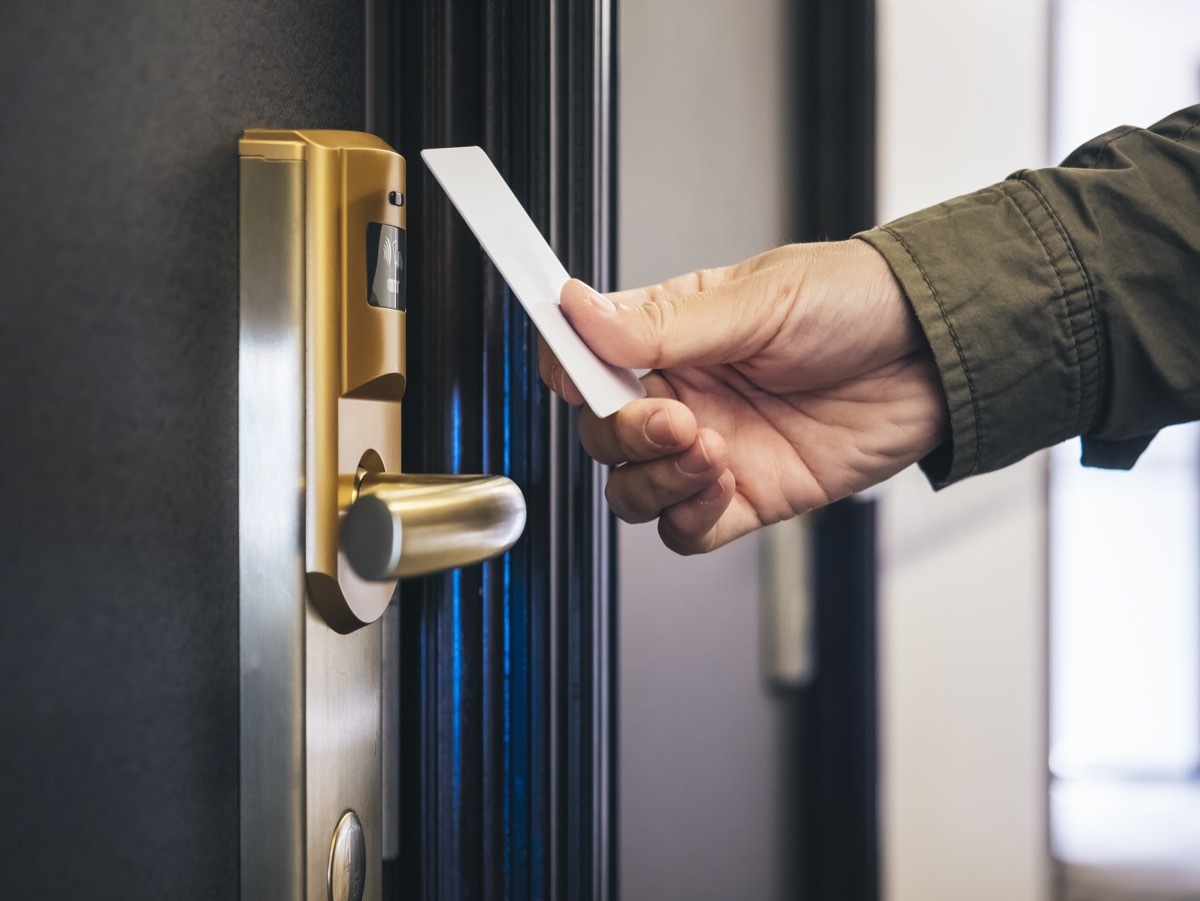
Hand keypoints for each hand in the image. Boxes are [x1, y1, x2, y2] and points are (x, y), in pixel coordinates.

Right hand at [539, 240, 948, 553]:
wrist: (938, 356)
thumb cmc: (858, 304)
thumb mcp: (760, 300)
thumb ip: (663, 322)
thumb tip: (578, 310)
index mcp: (672, 333)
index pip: (586, 357)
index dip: (567, 368)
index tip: (571, 374)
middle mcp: (683, 394)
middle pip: (603, 434)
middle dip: (624, 434)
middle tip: (675, 417)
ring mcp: (712, 449)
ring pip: (632, 490)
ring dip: (656, 479)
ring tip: (710, 450)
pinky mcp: (748, 497)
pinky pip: (686, 531)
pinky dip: (690, 517)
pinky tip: (725, 484)